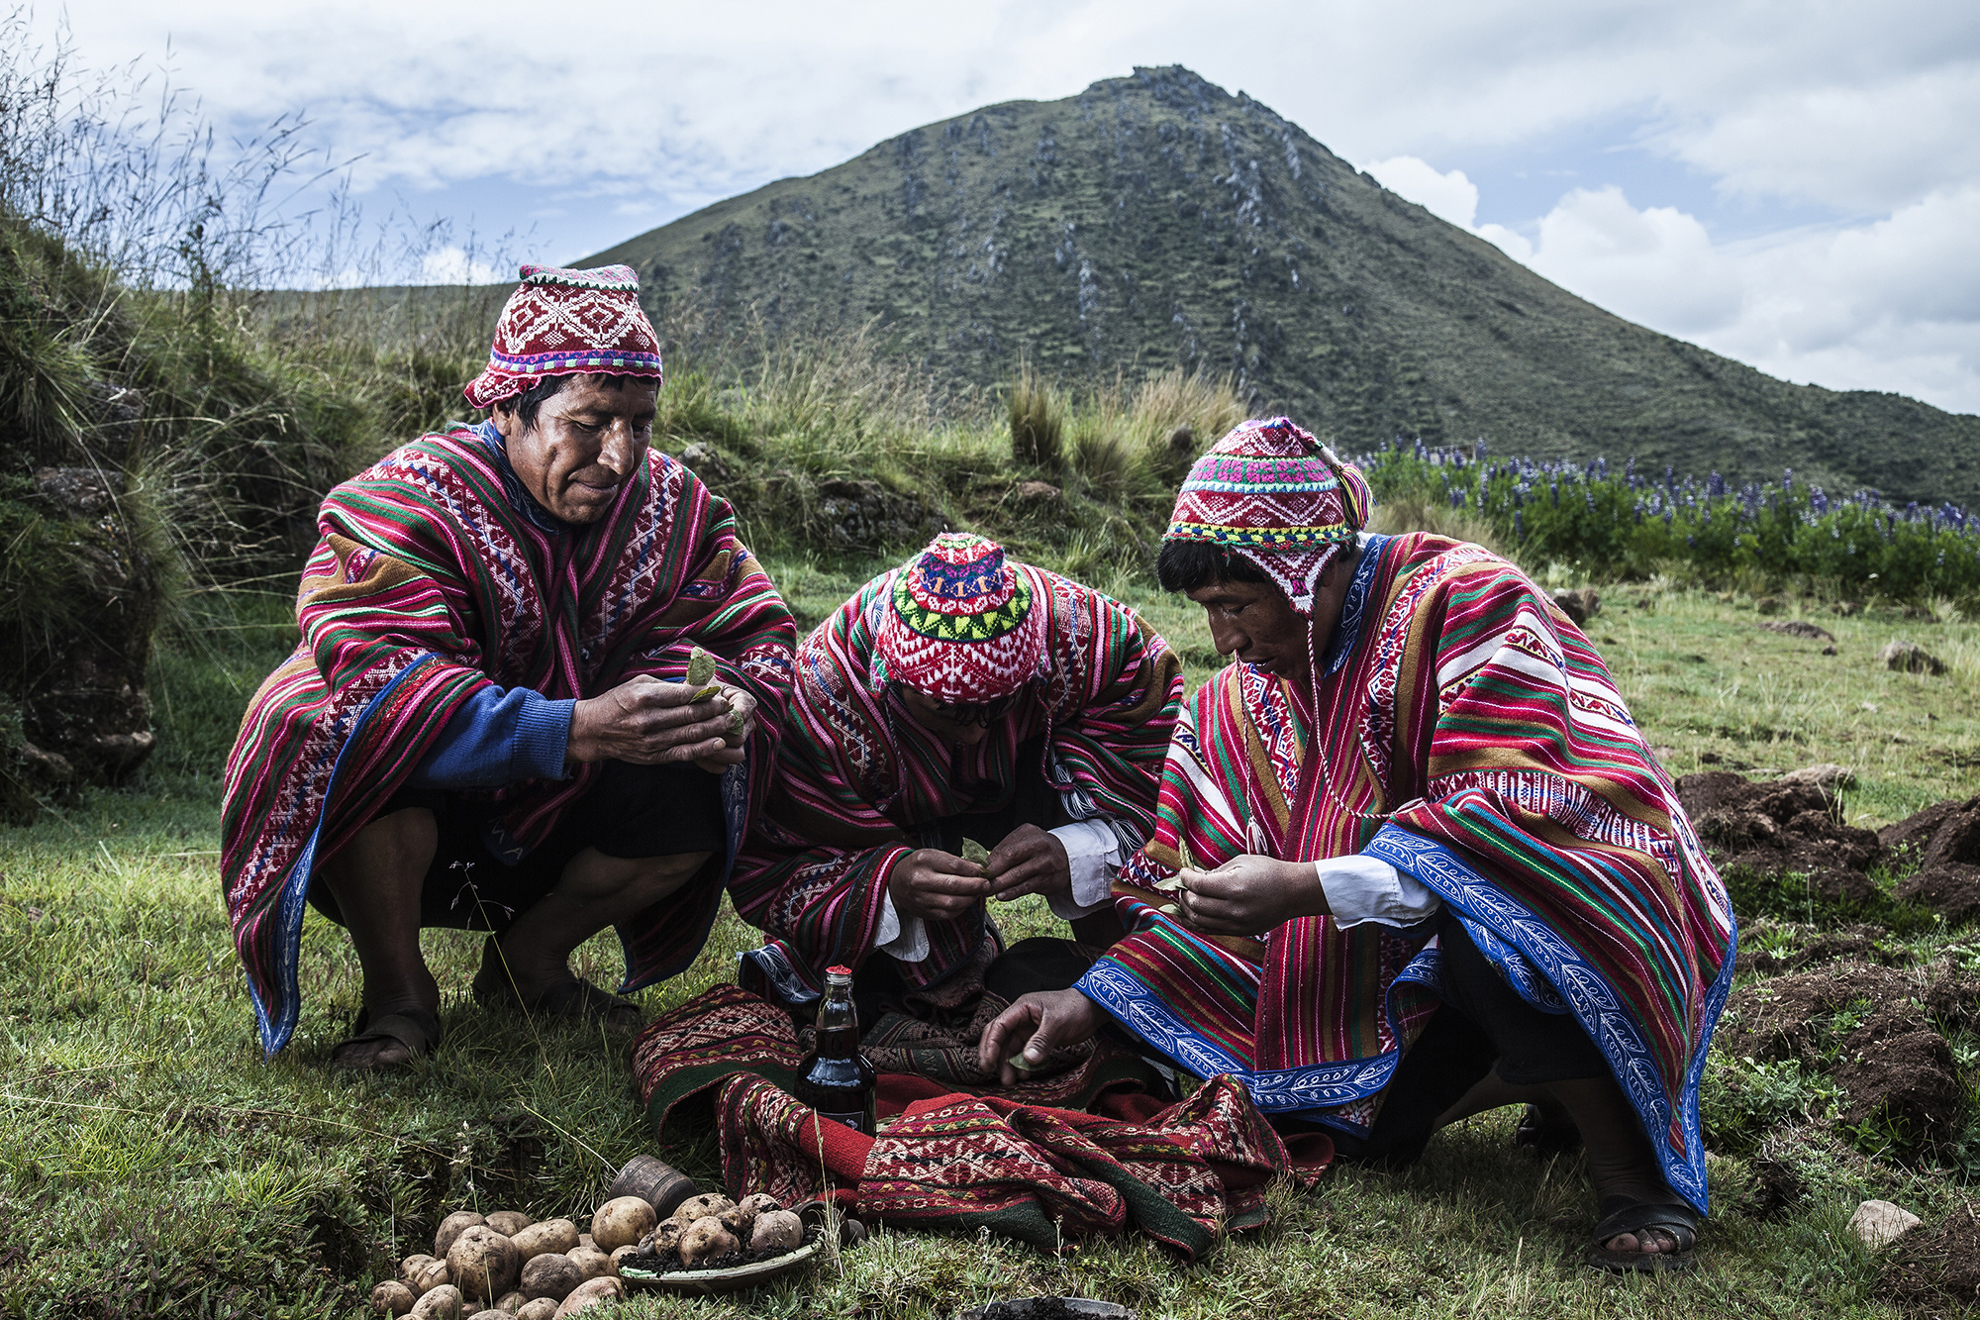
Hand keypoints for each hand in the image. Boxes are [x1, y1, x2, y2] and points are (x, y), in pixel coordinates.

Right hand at [566, 675, 734, 767]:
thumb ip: (666, 685)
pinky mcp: (653, 756)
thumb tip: (696, 683)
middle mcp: (649, 719)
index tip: (720, 690)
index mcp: (645, 697)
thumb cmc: (617, 702)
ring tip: (731, 722)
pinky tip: (719, 742)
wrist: (593, 730)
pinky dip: (704, 748)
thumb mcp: (637, 683)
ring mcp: (651, 741)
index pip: (685, 694)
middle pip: (691, 714)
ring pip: (691, 734)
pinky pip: (684, 753)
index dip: (707, 693)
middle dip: (716, 710)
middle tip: (730, 706)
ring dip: (715, 728)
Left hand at [693, 682, 757, 774]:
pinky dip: (710, 763)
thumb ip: (703, 685)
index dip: (723, 719)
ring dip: (715, 753)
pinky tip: (696, 755)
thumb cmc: (697, 693)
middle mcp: (747, 722)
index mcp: (744, 701)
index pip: (740, 715)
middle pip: (739, 738)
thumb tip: (706, 687)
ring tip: (695, 747)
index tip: (706, 717)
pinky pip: (724, 766)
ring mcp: (741, 740)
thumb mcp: (699, 685)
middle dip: (716, 738)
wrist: (692, 706)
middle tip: (694, 735)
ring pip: (737, 755)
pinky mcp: (730, 754)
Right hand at [887, 848, 989, 921]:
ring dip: (970, 898)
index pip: (954, 865)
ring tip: (977, 893)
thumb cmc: (918, 866)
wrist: (896, 883)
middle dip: (975, 885)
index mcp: (924, 861)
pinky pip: (948, 914)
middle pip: (954, 885)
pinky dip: (961, 908)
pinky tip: (965, 902)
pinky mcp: (925, 912)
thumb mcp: (933, 855)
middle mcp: (921, 880)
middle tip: (986, 884)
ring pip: (952, 903)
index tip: (983, 871)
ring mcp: (921, 899)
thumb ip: (954, 861)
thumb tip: (978, 870)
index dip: (972, 870)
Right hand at [977, 989, 1101, 1084]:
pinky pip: (1024, 1053)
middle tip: (993, 1074)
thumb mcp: (1057, 1023)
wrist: (1094, 1008)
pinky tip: (1025, 1074)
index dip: (991, 1044)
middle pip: (1000, 1037)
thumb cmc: (1075, 1008)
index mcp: (1021, 1008)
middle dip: (995, 1056)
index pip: (999, 1026)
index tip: (989, 1063)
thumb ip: (1041, 1041)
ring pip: (1011, 1047)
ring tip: (1011, 1080)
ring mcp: (1029, 1029)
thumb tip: (1027, 1060)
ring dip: (1009, 1063)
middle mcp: (1021, 1018)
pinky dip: (1022, 1064)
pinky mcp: (1038, 1038)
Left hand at [985, 823, 1070, 901]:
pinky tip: (1002, 896)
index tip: (980, 871)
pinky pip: (1027, 889)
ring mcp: (1047, 868)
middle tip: (980, 884)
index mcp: (1033, 838)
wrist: (1067, 855)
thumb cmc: (1039, 845)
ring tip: (987, 891)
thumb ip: (1005, 847)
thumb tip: (985, 862)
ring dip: (1000, 887)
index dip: (992, 864)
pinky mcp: (1049, 882)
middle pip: (1013, 866)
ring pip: (1019, 879)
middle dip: (994, 877)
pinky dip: (1012, 893)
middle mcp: (1042, 852)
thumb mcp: (1024, 837)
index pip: (1008, 852)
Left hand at [1172, 854, 1328, 936]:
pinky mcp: (1240, 932)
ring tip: (1184, 899)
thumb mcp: (1241, 863)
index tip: (1183, 872)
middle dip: (1184, 894)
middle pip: (1195, 905)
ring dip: (1186, 910)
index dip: (1185, 878)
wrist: (1294, 893)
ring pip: (1200, 921)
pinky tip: (1189, 914)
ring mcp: (1237, 924)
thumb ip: (1215, 871)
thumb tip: (1193, 876)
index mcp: (1234, 887)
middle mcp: (1234, 908)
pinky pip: (1211, 930)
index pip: (1198, 886)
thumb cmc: (1268, 872)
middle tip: (1183, 886)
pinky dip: (1196, 922)